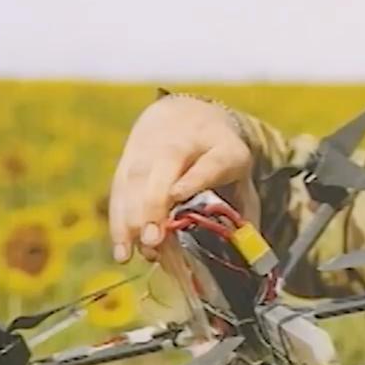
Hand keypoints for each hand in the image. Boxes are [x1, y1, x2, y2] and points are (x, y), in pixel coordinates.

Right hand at [108, 94, 261, 262]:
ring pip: (136, 179)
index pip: (210, 161)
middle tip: (153, 239)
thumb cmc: (217, 152)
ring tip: (132, 252)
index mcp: (222, 146)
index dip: (193, 178)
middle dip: (154, 202)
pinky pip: (120, 189)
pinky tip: (121, 249)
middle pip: (165, 167)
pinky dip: (118, 220)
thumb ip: (245, 207)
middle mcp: (184, 142)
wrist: (186, 113)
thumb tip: (245, 247)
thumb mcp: (239, 171)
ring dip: (131, 218)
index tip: (178, 194)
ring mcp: (151, 147)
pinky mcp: (128, 158)